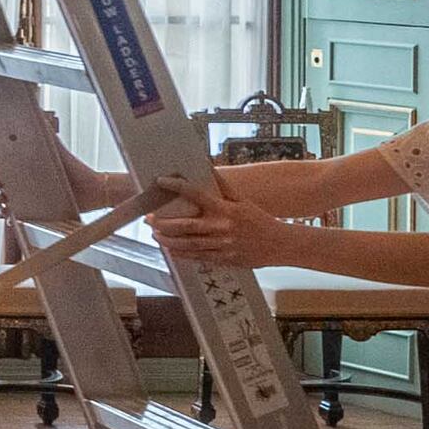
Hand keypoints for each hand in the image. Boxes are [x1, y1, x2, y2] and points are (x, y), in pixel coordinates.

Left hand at [143, 166, 269, 266]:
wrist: (280, 245)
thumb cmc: (259, 220)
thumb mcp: (242, 201)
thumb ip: (223, 186)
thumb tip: (208, 169)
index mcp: (225, 209)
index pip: (196, 194)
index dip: (177, 186)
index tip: (161, 181)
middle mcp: (221, 227)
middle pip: (186, 225)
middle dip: (163, 222)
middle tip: (149, 218)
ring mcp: (221, 245)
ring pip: (188, 244)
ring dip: (168, 240)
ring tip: (155, 234)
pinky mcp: (223, 259)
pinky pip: (197, 257)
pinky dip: (181, 254)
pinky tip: (170, 250)